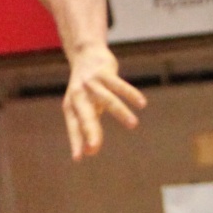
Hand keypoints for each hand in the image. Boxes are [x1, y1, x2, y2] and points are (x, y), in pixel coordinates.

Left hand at [62, 43, 144, 159]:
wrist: (85, 55)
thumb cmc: (86, 90)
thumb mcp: (84, 108)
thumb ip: (87, 128)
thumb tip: (90, 151)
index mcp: (71, 107)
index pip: (74, 127)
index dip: (75, 142)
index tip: (78, 158)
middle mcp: (78, 96)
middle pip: (86, 116)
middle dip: (90, 131)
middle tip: (95, 146)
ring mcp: (91, 83)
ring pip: (107, 100)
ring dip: (120, 112)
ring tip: (133, 125)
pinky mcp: (103, 72)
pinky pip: (119, 85)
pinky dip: (130, 94)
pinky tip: (141, 104)